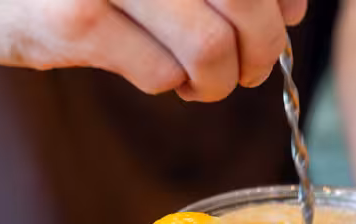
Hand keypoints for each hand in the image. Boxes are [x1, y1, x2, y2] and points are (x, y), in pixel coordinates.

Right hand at [0, 0, 306, 100]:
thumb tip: (286, 7)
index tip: (283, 20)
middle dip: (265, 46)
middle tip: (254, 68)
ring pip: (211, 45)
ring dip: (221, 79)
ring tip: (206, 83)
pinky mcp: (69, 22)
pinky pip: (159, 72)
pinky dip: (172, 84)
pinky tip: (160, 77)